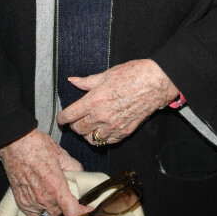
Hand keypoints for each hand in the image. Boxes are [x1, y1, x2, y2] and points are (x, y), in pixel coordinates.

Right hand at [0, 128, 90, 215]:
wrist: (15, 143)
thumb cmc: (37, 146)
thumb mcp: (62, 154)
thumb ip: (74, 167)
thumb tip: (79, 174)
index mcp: (56, 187)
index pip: (72, 212)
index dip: (83, 214)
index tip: (88, 211)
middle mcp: (43, 199)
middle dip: (69, 212)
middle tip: (72, 202)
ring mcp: (31, 202)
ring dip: (54, 214)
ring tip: (57, 203)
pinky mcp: (20, 202)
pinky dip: (40, 214)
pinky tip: (43, 203)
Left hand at [57, 59, 178, 145]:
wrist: (155, 82)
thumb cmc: (132, 74)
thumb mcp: (106, 74)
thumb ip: (87, 81)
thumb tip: (72, 80)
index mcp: (94, 100)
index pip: (69, 115)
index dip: (62, 118)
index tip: (61, 118)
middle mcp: (101, 116)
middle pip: (78, 129)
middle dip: (74, 125)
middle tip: (76, 120)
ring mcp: (113, 126)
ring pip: (91, 139)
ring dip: (87, 133)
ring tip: (89, 126)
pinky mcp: (124, 131)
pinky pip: (107, 141)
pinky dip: (103, 138)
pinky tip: (104, 129)